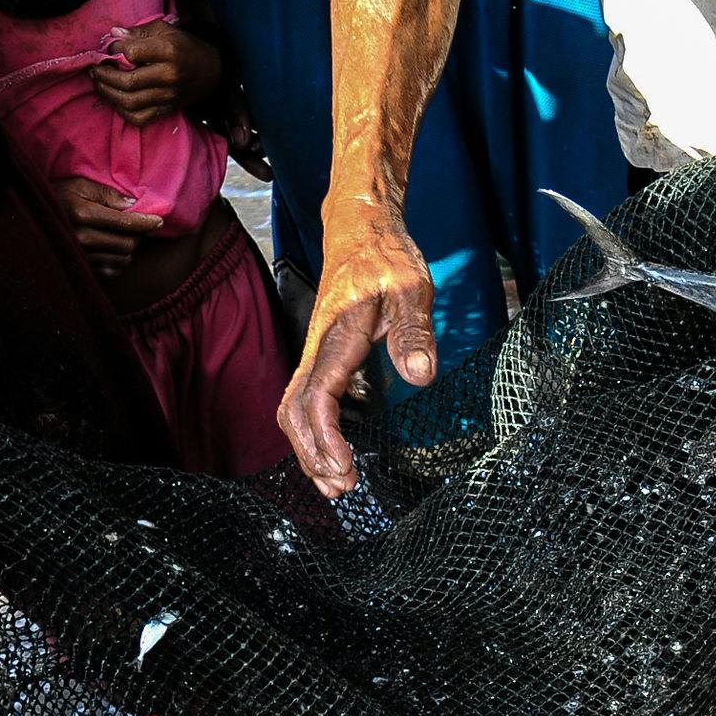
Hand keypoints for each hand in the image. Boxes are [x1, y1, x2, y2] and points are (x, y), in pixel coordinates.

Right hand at [55, 177, 168, 281]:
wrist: (31, 216)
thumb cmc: (57, 196)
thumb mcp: (79, 185)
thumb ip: (107, 194)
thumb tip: (133, 205)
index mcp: (82, 215)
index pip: (126, 224)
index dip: (147, 223)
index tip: (158, 221)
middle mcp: (82, 238)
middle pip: (128, 244)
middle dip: (138, 235)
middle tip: (135, 226)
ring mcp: (80, 256)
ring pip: (123, 260)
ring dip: (128, 248)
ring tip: (119, 235)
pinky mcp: (81, 269)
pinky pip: (112, 272)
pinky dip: (117, 262)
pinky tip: (110, 249)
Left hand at [94, 22, 220, 127]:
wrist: (212, 71)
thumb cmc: (184, 46)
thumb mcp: (165, 30)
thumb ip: (138, 32)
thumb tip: (113, 35)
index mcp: (168, 51)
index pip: (131, 52)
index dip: (114, 50)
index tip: (110, 48)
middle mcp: (168, 76)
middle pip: (127, 82)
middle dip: (104, 76)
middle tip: (96, 69)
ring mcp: (168, 96)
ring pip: (129, 102)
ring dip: (108, 93)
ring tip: (100, 83)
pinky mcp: (167, 109)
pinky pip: (139, 118)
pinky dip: (122, 111)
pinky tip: (116, 99)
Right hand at [283, 203, 437, 494]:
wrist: (360, 226)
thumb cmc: (387, 256)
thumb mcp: (411, 288)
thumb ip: (413, 331)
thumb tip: (421, 376)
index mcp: (335, 336)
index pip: (318, 396)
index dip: (327, 438)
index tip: (348, 468)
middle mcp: (317, 348)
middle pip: (294, 411)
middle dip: (313, 454)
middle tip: (343, 489)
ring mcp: (316, 351)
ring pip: (294, 408)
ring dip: (309, 448)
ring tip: (336, 483)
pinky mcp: (322, 353)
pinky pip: (305, 399)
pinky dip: (313, 431)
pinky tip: (333, 451)